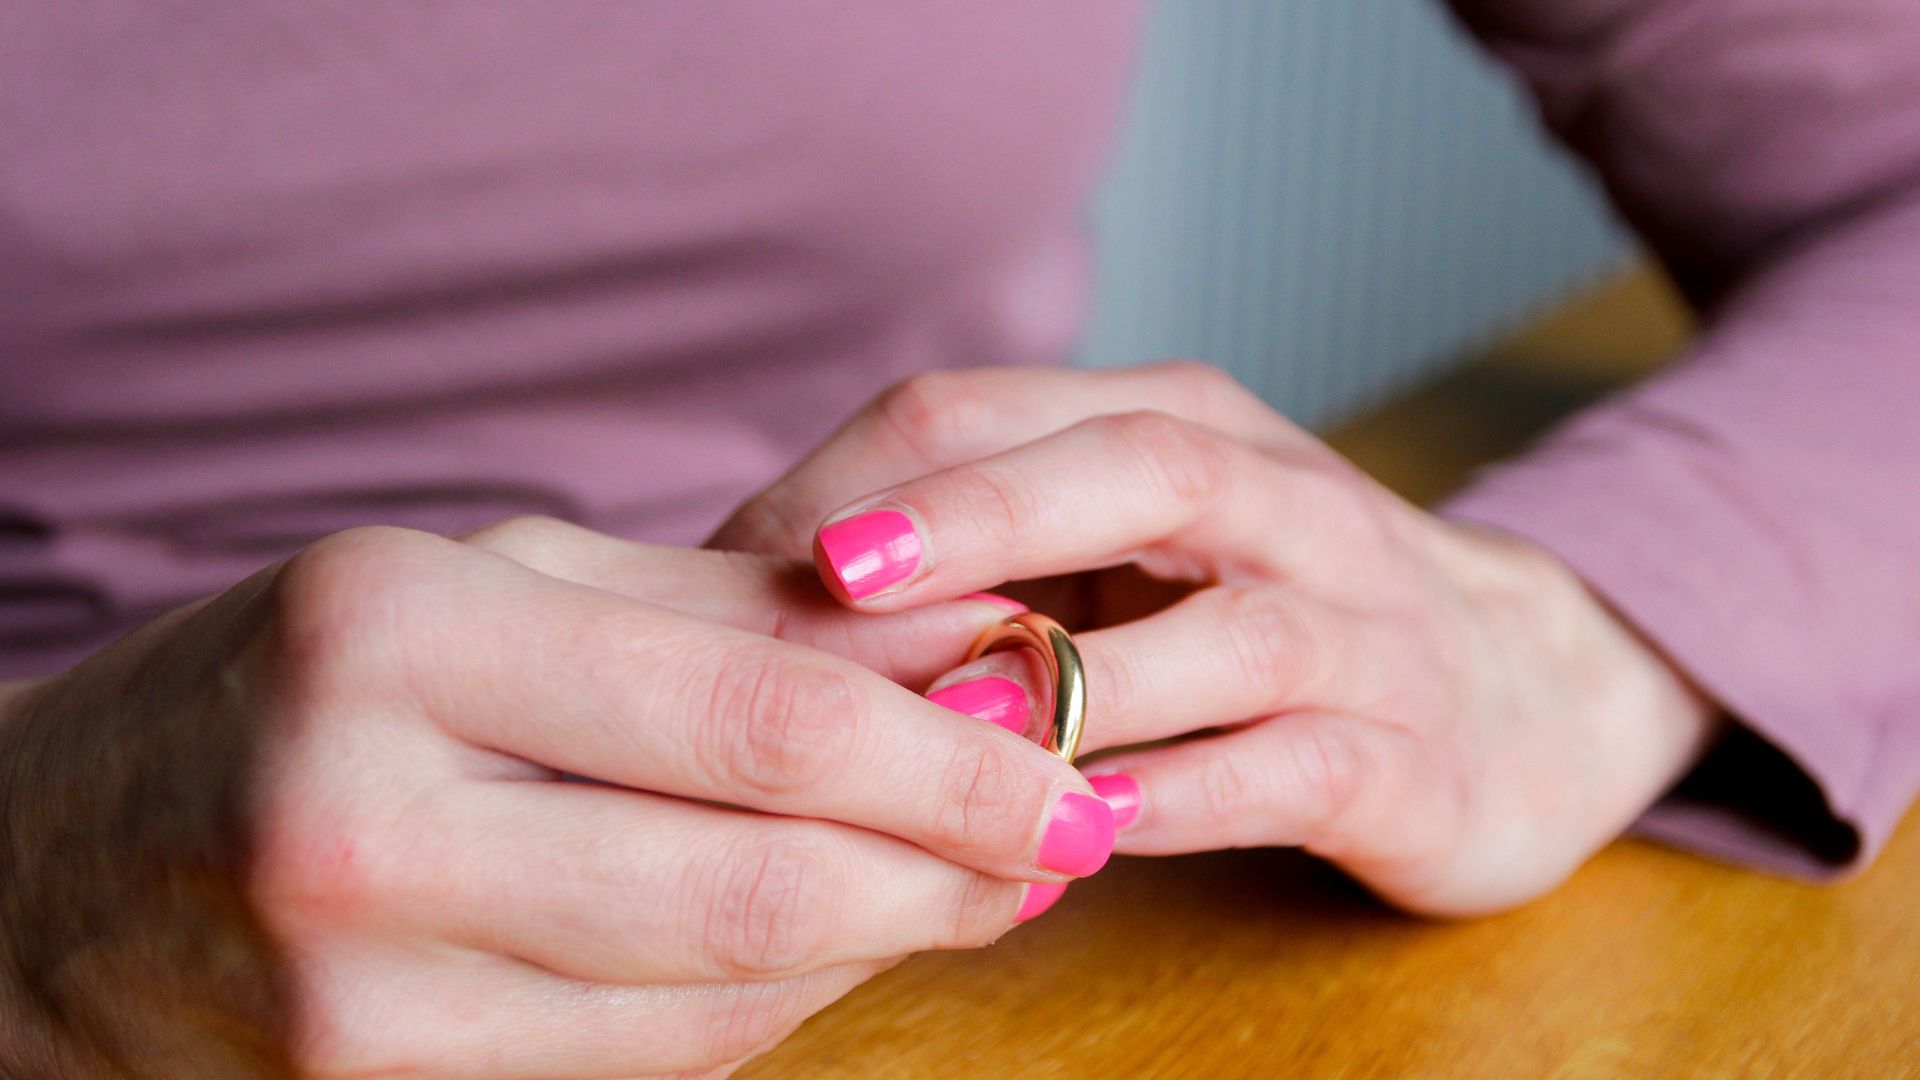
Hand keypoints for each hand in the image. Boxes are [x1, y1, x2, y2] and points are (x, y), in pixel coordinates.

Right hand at [0, 519, 1110, 1077]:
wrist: (53, 872)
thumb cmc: (295, 683)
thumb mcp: (486, 583)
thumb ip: (721, 610)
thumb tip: (959, 631)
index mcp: (400, 638)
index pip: (748, 714)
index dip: (944, 751)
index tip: (1073, 753)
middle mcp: (370, 824)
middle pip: (756, 879)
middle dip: (951, 864)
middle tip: (1071, 831)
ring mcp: (369, 994)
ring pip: (725, 991)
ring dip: (886, 933)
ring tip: (986, 873)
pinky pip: (655, 1060)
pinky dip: (778, 994)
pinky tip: (847, 928)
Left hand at [713, 363, 1721, 915]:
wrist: (1531, 688)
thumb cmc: (1274, 610)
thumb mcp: (1134, 544)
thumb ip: (991, 546)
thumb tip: (764, 585)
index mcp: (1184, 430)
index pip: (1007, 410)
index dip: (872, 478)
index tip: (745, 557)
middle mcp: (1280, 506)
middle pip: (1133, 472)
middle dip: (980, 517)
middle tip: (836, 576)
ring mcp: (1360, 629)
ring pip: (1230, 632)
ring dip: (1086, 682)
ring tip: (951, 730)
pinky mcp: (1411, 757)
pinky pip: (1297, 768)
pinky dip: (1191, 794)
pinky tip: (1091, 825)